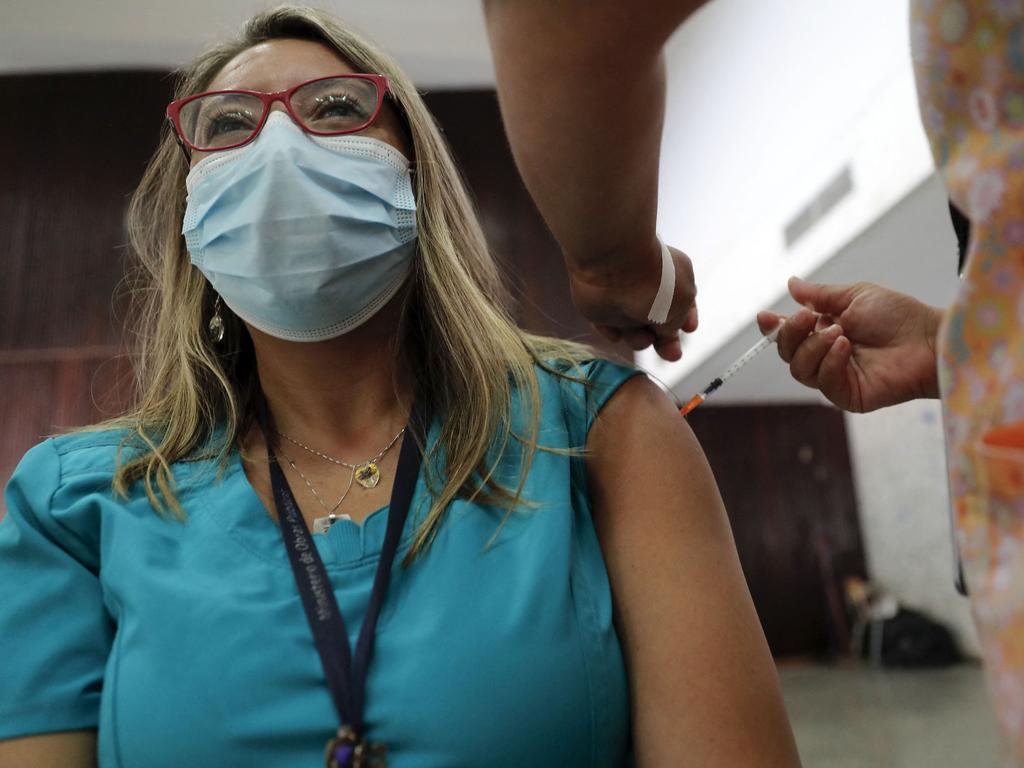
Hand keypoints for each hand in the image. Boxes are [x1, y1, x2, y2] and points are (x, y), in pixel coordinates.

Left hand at [568, 242, 697, 361]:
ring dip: (639, 340)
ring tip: (638, 334)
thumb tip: (668, 335)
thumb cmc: (654, 282)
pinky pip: (611, 331)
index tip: (689, 328)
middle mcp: (649, 293)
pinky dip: (613, 333)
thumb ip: (676, 324)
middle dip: (667, 343)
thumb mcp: (681, 304)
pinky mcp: (603, 311)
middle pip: (659, 326)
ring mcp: (625, 302)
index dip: (686, 320)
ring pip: (636, 334)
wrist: (612, 266)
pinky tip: (615, 328)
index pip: (683, 305)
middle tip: (672, 354)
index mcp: (673, 281)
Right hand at [757, 277, 942, 412]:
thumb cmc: (899, 316)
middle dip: (791, 333)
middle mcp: (825, 356)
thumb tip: (791, 284)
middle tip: (809, 317)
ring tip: (840, 332)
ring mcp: (835, 377)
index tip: (765, 316)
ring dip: (813, 347)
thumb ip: (820, 295)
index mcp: (824, 331)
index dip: (774, 327)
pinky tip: (845, 347)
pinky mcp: (847, 395)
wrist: (929, 339)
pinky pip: (822, 382)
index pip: (789, 335)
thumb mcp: (855, 296)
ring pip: (799, 369)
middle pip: (787, 353)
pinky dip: (829, 362)